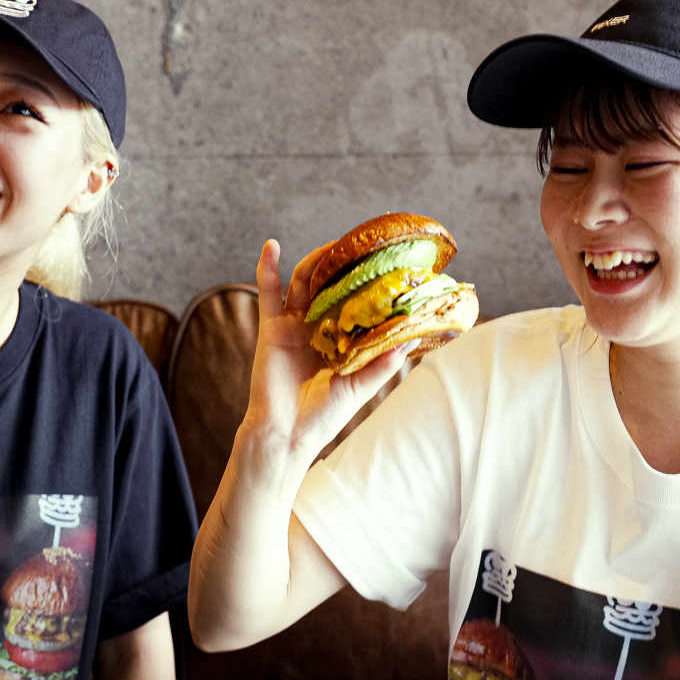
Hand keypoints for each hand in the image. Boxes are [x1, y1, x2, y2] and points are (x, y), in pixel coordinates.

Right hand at [241, 239, 412, 466]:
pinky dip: (267, 268)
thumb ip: (383, 361)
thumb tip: (412, 336)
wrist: (287, 435)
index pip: (355, 302)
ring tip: (332, 245)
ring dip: (315, 261)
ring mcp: (293, 325)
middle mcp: (316, 327)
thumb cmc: (323, 416)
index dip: (368, 284)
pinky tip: (271, 245)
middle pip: (329, 285)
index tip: (387, 265)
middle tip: (362, 245)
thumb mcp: (361, 386)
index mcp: (339, 339)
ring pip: (302, 282)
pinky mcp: (271, 328)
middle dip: (343, 265)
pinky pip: (267, 293)